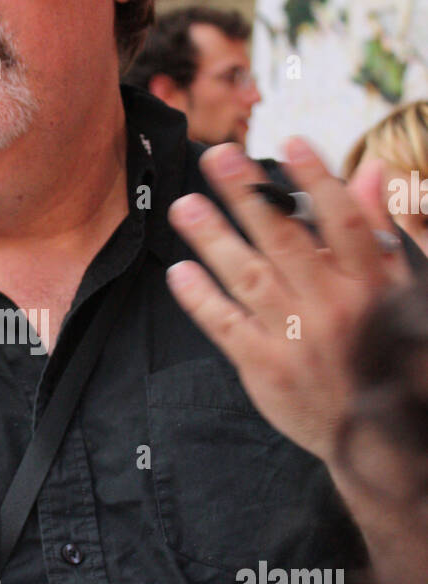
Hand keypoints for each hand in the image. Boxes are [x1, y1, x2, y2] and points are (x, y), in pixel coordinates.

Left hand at [165, 138, 409, 465]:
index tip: (287, 142)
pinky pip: (227, 326)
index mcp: (374, 284)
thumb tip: (374, 170)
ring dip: (213, 238)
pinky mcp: (266, 369)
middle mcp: (333, 307)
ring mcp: (297, 339)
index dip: (315, 177)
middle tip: (216, 154)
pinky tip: (178, 271)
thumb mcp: (415, 290)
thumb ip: (393, 230)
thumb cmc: (403, 355)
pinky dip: (202, 299)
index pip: (342, 219)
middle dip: (248, 194)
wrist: (385, 441)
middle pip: (284, 238)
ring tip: (184, 205)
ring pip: (249, 277)